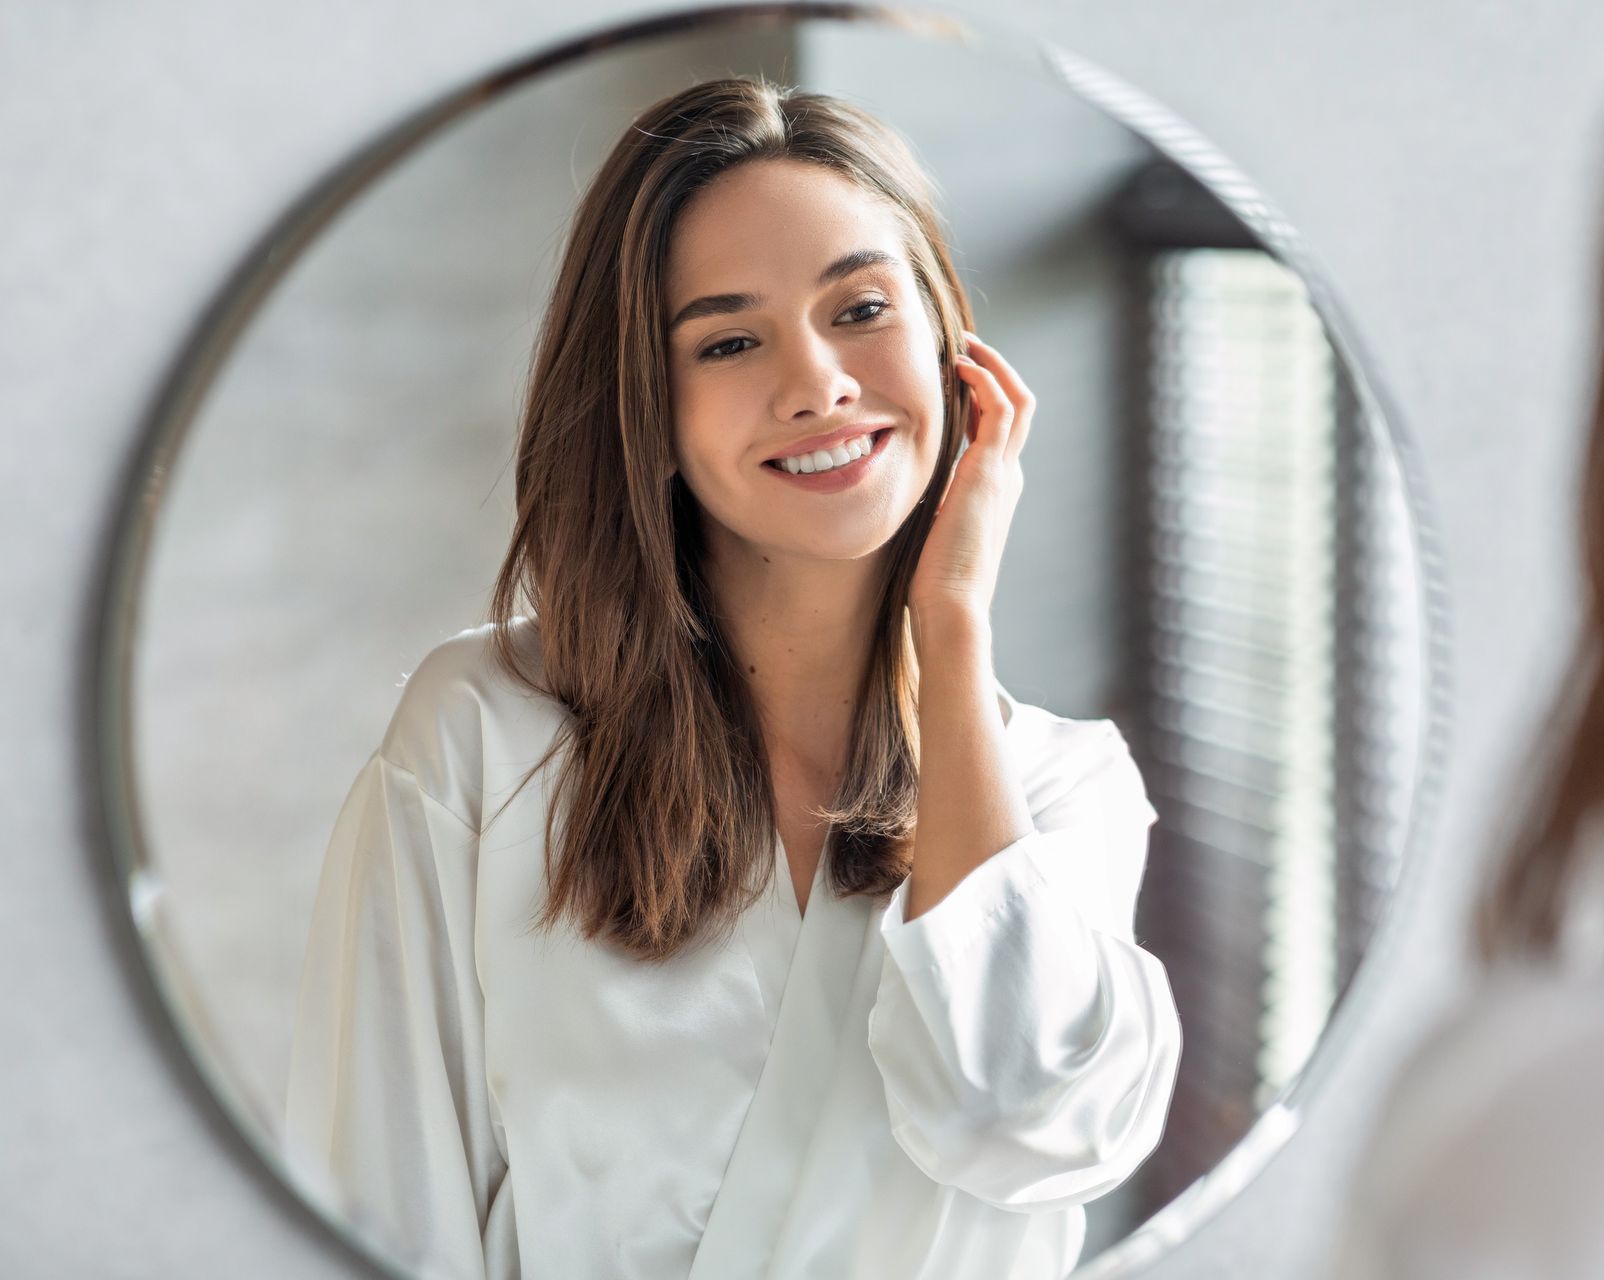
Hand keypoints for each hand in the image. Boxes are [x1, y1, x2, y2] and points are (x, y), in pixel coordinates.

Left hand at [907, 330, 1033, 644]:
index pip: (995, 431)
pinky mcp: (991, 470)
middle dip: (994, 373)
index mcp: (991, 491)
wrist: (952, 605)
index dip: (979, 399)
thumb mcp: (930, 532)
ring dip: (994, 367)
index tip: (954, 378)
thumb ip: (927, 507)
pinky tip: (962, 367)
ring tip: (966, 346)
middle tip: (966, 348)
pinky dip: (987, 380)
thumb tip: (900, 498)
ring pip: (1017, 400)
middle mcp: (1005, 476)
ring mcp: (1003, 472)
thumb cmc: (934, 581)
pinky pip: (1001, 408)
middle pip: (1017, 408)